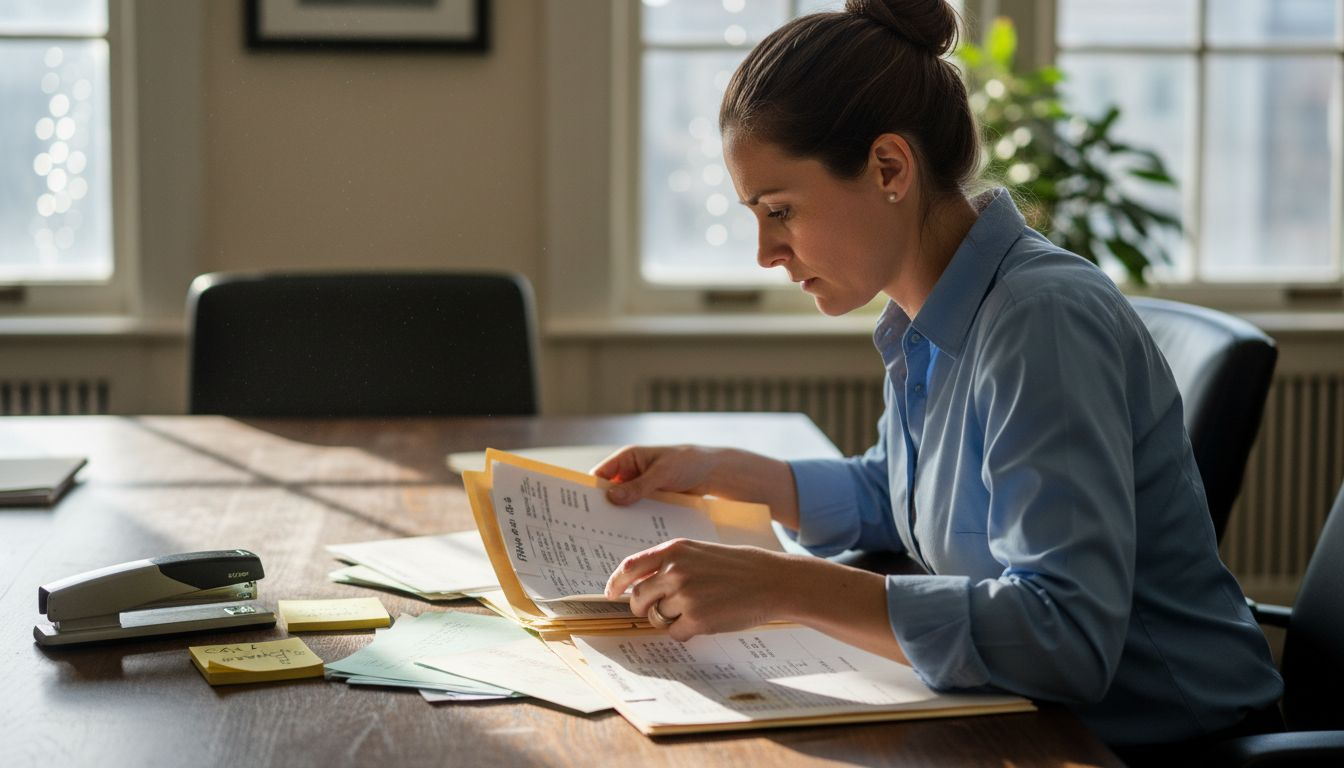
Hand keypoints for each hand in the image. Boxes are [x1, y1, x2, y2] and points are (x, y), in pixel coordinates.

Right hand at [592, 445, 801, 528]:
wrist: (711, 472)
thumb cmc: (687, 462)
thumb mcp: (662, 473)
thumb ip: (638, 486)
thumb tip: (612, 497)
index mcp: (626, 460)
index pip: (599, 476)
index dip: (587, 492)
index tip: (577, 511)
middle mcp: (628, 475)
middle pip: (606, 495)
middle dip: (599, 511)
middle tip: (587, 532)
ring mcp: (638, 491)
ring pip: (620, 507)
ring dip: (615, 521)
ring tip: (604, 542)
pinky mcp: (649, 503)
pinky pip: (635, 515)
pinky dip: (631, 525)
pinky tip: (627, 541)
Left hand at [604, 538, 800, 640]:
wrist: (772, 581)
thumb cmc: (738, 567)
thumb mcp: (699, 553)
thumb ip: (669, 564)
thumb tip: (639, 585)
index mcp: (673, 550)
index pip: (629, 568)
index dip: (615, 583)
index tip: (610, 593)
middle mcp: (674, 571)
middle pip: (638, 599)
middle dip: (645, 609)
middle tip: (658, 611)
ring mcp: (684, 595)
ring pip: (657, 618)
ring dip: (671, 619)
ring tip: (698, 609)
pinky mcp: (697, 619)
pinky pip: (676, 633)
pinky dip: (687, 632)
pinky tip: (707, 620)